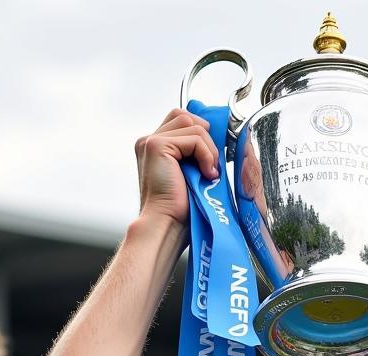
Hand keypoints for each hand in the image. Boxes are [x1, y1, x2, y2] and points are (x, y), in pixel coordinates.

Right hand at [135, 109, 219, 226]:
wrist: (166, 226)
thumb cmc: (179, 211)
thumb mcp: (191, 176)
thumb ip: (196, 155)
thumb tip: (218, 141)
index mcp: (155, 148)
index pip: (182, 121)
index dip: (201, 134)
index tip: (212, 160)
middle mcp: (149, 141)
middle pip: (186, 117)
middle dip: (206, 140)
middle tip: (211, 168)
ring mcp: (151, 141)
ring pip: (193, 125)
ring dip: (208, 150)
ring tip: (208, 175)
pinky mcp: (157, 146)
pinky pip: (194, 137)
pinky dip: (206, 155)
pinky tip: (206, 175)